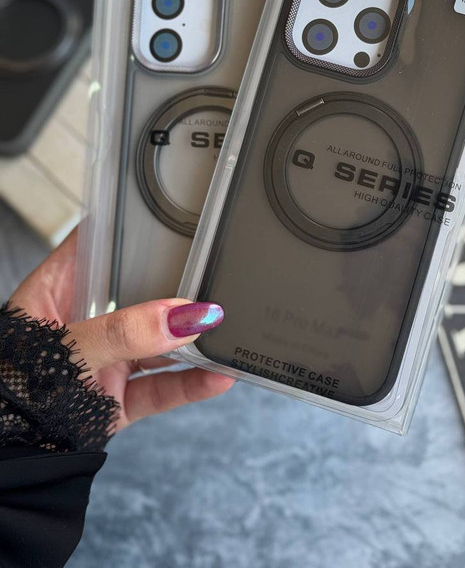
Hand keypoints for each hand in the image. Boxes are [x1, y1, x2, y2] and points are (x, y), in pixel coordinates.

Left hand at [7, 228, 232, 431]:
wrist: (7, 461)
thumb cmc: (10, 394)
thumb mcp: (65, 351)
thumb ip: (122, 334)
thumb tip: (182, 316)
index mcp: (59, 290)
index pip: (101, 244)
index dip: (136, 229)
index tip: (179, 220)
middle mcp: (86, 320)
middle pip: (140, 290)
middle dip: (179, 286)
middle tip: (218, 276)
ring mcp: (105, 359)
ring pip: (158, 341)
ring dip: (192, 339)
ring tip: (227, 329)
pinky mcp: (118, 397)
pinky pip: (162, 387)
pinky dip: (192, 384)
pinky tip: (219, 375)